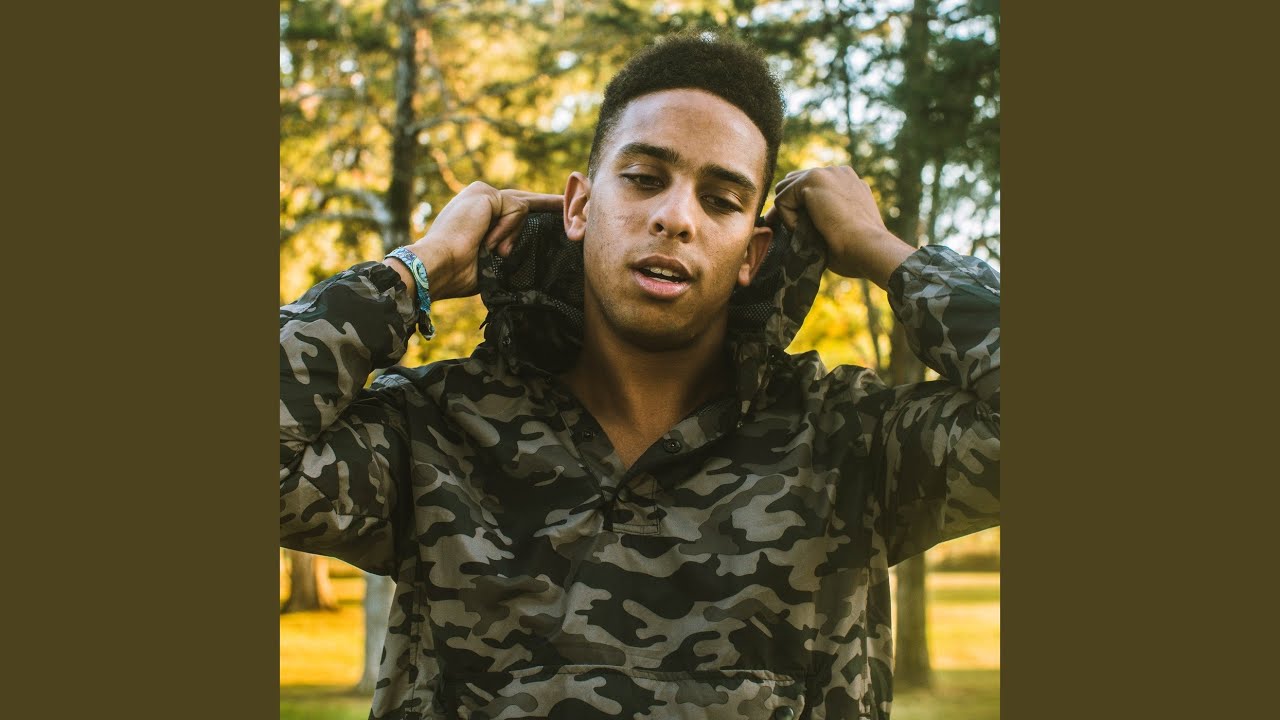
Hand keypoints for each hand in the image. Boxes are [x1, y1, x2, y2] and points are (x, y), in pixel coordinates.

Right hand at [390, 182, 562, 300]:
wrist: (441, 266)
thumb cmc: (458, 272)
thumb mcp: (488, 258)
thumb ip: (504, 247)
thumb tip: (517, 250)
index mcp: (474, 214)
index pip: (510, 208)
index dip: (532, 210)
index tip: (552, 210)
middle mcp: (477, 198)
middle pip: (521, 199)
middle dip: (547, 202)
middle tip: (568, 200)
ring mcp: (481, 193)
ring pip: (521, 209)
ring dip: (511, 234)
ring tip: (491, 249)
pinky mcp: (487, 194)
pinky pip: (517, 211)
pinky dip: (508, 229)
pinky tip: (489, 241)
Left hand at [764, 166, 914, 288]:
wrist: (869, 247)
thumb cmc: (859, 249)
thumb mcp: (844, 226)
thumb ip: (828, 215)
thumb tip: (801, 221)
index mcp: (848, 182)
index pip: (811, 187)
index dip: (797, 205)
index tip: (790, 225)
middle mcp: (837, 172)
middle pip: (794, 182)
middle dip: (785, 204)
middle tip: (776, 225)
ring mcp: (825, 173)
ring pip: (786, 190)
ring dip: (788, 213)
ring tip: (800, 234)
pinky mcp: (812, 181)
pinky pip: (782, 200)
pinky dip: (787, 220)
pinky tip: (803, 231)